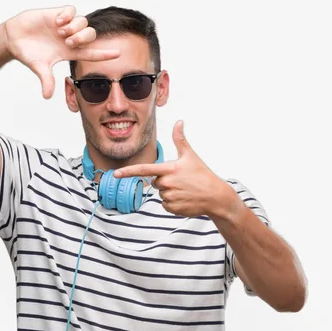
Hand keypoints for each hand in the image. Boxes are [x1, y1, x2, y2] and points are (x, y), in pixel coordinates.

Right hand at [4, 5, 119, 98]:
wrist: (14, 38)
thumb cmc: (27, 53)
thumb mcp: (38, 67)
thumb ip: (46, 80)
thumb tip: (47, 96)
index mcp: (69, 52)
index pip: (92, 53)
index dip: (105, 54)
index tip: (118, 54)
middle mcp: (70, 38)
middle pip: (91, 35)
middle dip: (84, 38)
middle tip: (69, 42)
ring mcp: (65, 26)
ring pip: (83, 22)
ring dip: (75, 27)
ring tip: (60, 31)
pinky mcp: (57, 14)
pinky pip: (71, 10)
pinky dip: (67, 16)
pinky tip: (57, 22)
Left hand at [113, 121, 234, 217]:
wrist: (215, 196)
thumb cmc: (202, 175)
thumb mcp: (190, 156)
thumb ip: (180, 139)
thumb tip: (179, 122)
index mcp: (169, 169)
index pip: (144, 170)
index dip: (128, 172)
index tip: (115, 174)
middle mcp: (167, 183)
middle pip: (155, 182)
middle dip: (165, 181)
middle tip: (181, 180)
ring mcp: (170, 197)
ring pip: (160, 194)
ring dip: (169, 192)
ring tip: (185, 190)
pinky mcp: (172, 208)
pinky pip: (165, 204)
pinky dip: (173, 203)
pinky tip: (184, 199)